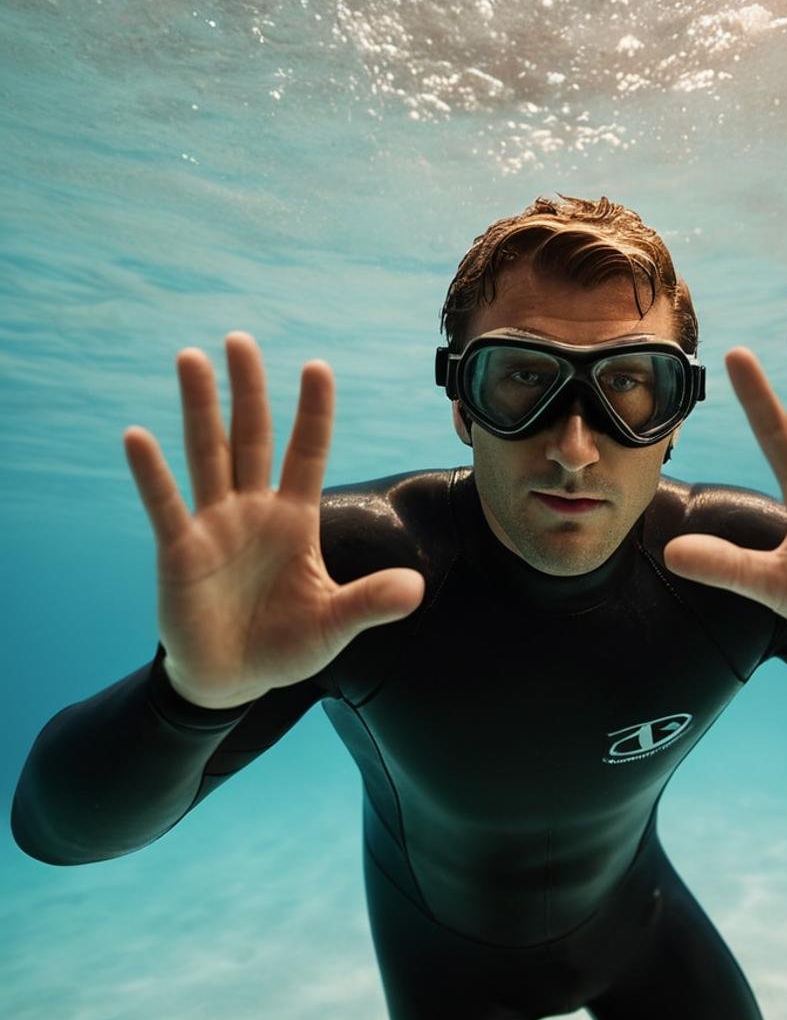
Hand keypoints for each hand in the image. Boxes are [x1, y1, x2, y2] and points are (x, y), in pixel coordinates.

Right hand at [123, 333, 424, 708]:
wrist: (233, 682)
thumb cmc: (285, 646)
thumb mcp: (335, 624)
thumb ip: (370, 602)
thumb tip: (415, 588)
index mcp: (295, 520)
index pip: (307, 453)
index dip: (313, 413)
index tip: (318, 366)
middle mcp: (253, 512)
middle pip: (252, 438)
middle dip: (248, 391)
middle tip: (241, 338)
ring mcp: (213, 527)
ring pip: (207, 456)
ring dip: (199, 409)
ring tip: (191, 359)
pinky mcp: (179, 553)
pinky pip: (166, 507)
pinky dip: (152, 475)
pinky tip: (138, 438)